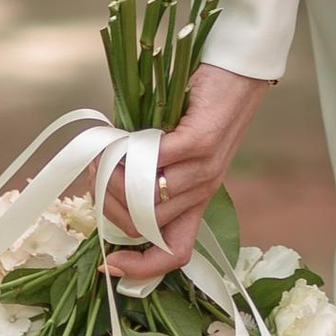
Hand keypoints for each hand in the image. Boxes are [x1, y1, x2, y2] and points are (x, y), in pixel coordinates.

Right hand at [109, 60, 270, 283]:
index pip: (174, 253)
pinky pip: (151, 161)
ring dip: (111, 179)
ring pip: (143, 199)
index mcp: (197, 198)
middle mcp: (203, 190)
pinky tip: (118, 140)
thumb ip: (144, 170)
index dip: (141, 269)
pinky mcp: (199, 141)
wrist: (239, 66)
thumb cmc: (201, 103)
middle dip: (107, 205)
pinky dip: (126, 154)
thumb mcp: (175, 147)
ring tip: (104, 154)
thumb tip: (101, 178)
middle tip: (96, 174)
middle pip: (143, 227)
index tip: (109, 263)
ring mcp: (204, 168)